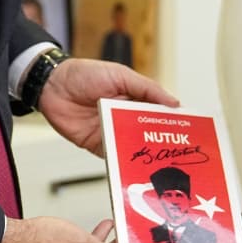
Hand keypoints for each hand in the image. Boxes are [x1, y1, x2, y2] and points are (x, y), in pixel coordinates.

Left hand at [36, 57, 177, 156]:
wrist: (51, 85)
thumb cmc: (85, 74)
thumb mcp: (121, 75)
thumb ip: (147, 89)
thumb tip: (175, 103)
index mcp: (134, 98)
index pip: (158, 113)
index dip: (172, 122)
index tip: (190, 133)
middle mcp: (125, 117)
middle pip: (148, 133)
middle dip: (162, 142)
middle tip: (181, 154)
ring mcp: (111, 132)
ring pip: (132, 146)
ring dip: (144, 154)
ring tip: (162, 165)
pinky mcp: (97, 144)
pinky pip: (113, 155)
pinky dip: (122, 161)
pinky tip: (134, 168)